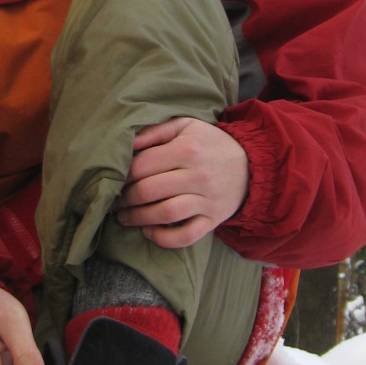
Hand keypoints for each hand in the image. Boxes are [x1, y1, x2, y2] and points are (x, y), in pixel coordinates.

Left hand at [115, 117, 249, 248]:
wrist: (252, 166)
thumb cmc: (210, 144)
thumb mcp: (186, 126)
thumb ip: (155, 131)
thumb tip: (127, 144)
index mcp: (187, 149)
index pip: (143, 165)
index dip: (122, 175)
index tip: (113, 180)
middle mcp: (197, 175)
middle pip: (149, 190)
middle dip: (125, 199)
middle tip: (114, 202)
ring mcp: (207, 200)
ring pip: (165, 214)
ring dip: (138, 219)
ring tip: (124, 218)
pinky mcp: (213, 220)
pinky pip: (186, 235)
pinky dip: (164, 238)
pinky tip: (149, 232)